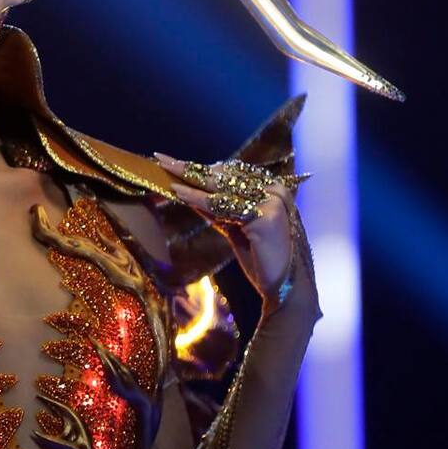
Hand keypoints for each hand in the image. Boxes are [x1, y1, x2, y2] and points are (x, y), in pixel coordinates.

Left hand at [152, 151, 295, 300]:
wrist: (284, 288)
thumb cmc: (261, 259)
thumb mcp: (235, 228)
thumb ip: (217, 209)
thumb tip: (188, 191)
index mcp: (272, 188)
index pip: (230, 173)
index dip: (202, 168)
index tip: (177, 163)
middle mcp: (275, 190)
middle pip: (224, 176)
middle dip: (191, 168)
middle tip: (163, 159)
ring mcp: (272, 200)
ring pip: (220, 187)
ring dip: (189, 178)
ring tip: (165, 170)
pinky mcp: (264, 215)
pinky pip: (222, 204)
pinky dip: (197, 198)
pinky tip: (179, 192)